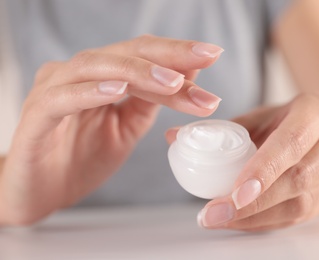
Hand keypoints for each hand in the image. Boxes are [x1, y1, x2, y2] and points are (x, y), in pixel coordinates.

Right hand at [0, 35, 222, 224]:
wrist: (41, 191)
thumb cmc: (82, 157)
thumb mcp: (127, 127)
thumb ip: (151, 100)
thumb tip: (185, 75)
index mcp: (101, 76)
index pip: (142, 55)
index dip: (177, 53)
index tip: (212, 54)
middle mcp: (78, 73)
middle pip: (125, 53)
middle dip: (168, 56)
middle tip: (205, 57)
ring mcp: (54, 89)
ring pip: (97, 67)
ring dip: (137, 72)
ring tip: (172, 81)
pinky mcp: (36, 114)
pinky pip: (64, 97)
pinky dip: (92, 91)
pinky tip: (118, 90)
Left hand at [185, 93, 318, 230]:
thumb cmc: (285, 121)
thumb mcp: (258, 116)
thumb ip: (219, 128)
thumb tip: (173, 137)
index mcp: (318, 108)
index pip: (292, 141)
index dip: (264, 169)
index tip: (234, 193)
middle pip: (299, 178)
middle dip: (254, 202)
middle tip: (214, 213)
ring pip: (301, 204)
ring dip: (255, 217)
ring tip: (218, 219)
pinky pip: (298, 217)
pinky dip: (263, 222)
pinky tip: (237, 222)